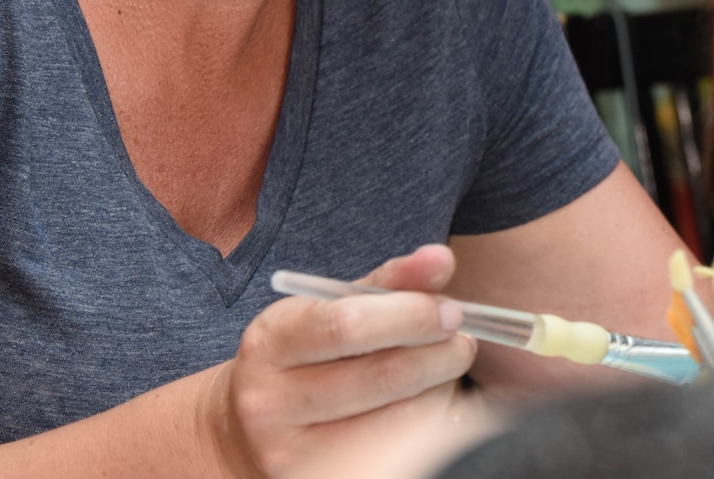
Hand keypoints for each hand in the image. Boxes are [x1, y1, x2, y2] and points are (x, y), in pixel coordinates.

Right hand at [208, 244, 478, 477]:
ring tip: (444, 368)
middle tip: (463, 340)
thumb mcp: (334, 308)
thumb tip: (441, 260)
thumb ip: (390, 281)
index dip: (410, 315)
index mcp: (271, 341)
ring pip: (397, 419)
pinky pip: (397, 451)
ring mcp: (290, 452)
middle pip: (381, 375)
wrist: (250, 426)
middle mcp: (269, 401)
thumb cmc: (311, 353)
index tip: (451, 310)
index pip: (347, 325)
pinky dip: (428, 422)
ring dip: (439, 388)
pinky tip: (426, 403)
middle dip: (439, 353)